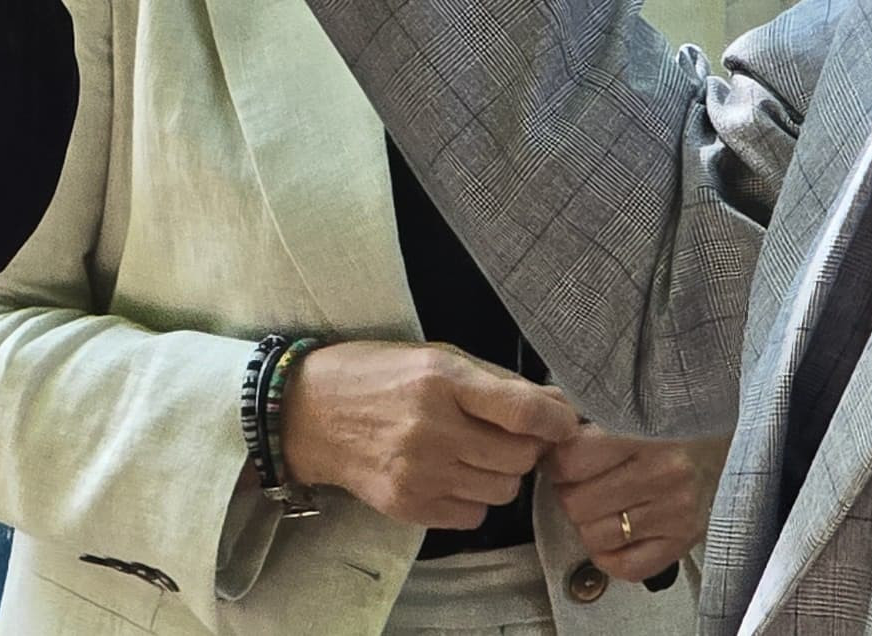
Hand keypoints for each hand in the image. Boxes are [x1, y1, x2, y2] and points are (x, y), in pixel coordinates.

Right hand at [277, 340, 577, 529]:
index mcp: (440, 380)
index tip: (563, 421)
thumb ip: (496, 382)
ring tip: (472, 453)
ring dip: (500, 473)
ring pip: (503, 490)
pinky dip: (472, 498)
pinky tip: (449, 474)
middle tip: (506, 434)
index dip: (557, 420)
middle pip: (520, 457)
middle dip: (525, 447)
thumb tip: (559, 404)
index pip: (523, 411)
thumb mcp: (435, 357)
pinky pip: (474, 515)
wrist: (308, 413)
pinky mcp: (409, 506)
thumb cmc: (376, 375)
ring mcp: (419, 472)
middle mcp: (431, 428)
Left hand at [546, 426, 716, 586]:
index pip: (569, 462)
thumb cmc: (671, 423)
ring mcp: (675, 511)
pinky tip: (615, 533)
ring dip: (589, 524)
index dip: (556, 462)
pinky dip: (610, 555)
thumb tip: (540, 434)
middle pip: (577, 504)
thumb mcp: (628, 405)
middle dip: (570, 493)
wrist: (729, 441)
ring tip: (601, 503)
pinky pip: (626, 567)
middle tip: (581, 482)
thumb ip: (582, 414)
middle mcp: (663, 473)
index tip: (561, 459)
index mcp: (643, 432)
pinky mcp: (684, 540)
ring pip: (595, 537)